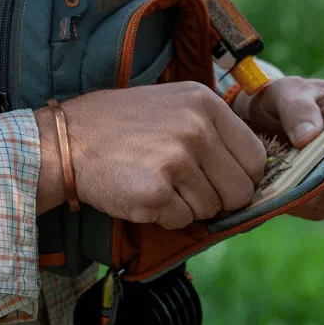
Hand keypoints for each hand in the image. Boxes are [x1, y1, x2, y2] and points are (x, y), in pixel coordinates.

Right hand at [35, 82, 266, 228]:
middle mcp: (196, 128)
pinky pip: (182, 221)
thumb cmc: (120, 125)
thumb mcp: (172, 105)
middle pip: (240, 190)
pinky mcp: (156, 191)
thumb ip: (212, 130)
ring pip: (210, 209)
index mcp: (205, 103)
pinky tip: (143, 194)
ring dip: (186, 206)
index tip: (220, 182)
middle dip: (217, 199)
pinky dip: (165, 217)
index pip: (255, 157)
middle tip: (185, 189)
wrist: (68, 141)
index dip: (241, 177)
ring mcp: (176, 159)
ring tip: (156, 183)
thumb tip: (250, 170)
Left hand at [232, 76, 323, 220]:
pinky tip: (291, 200)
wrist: (269, 118)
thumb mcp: (282, 93)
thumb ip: (295, 109)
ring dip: (323, 198)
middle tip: (300, 185)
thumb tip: (309, 138)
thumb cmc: (281, 98)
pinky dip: (315, 207)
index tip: (309, 155)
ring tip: (289, 194)